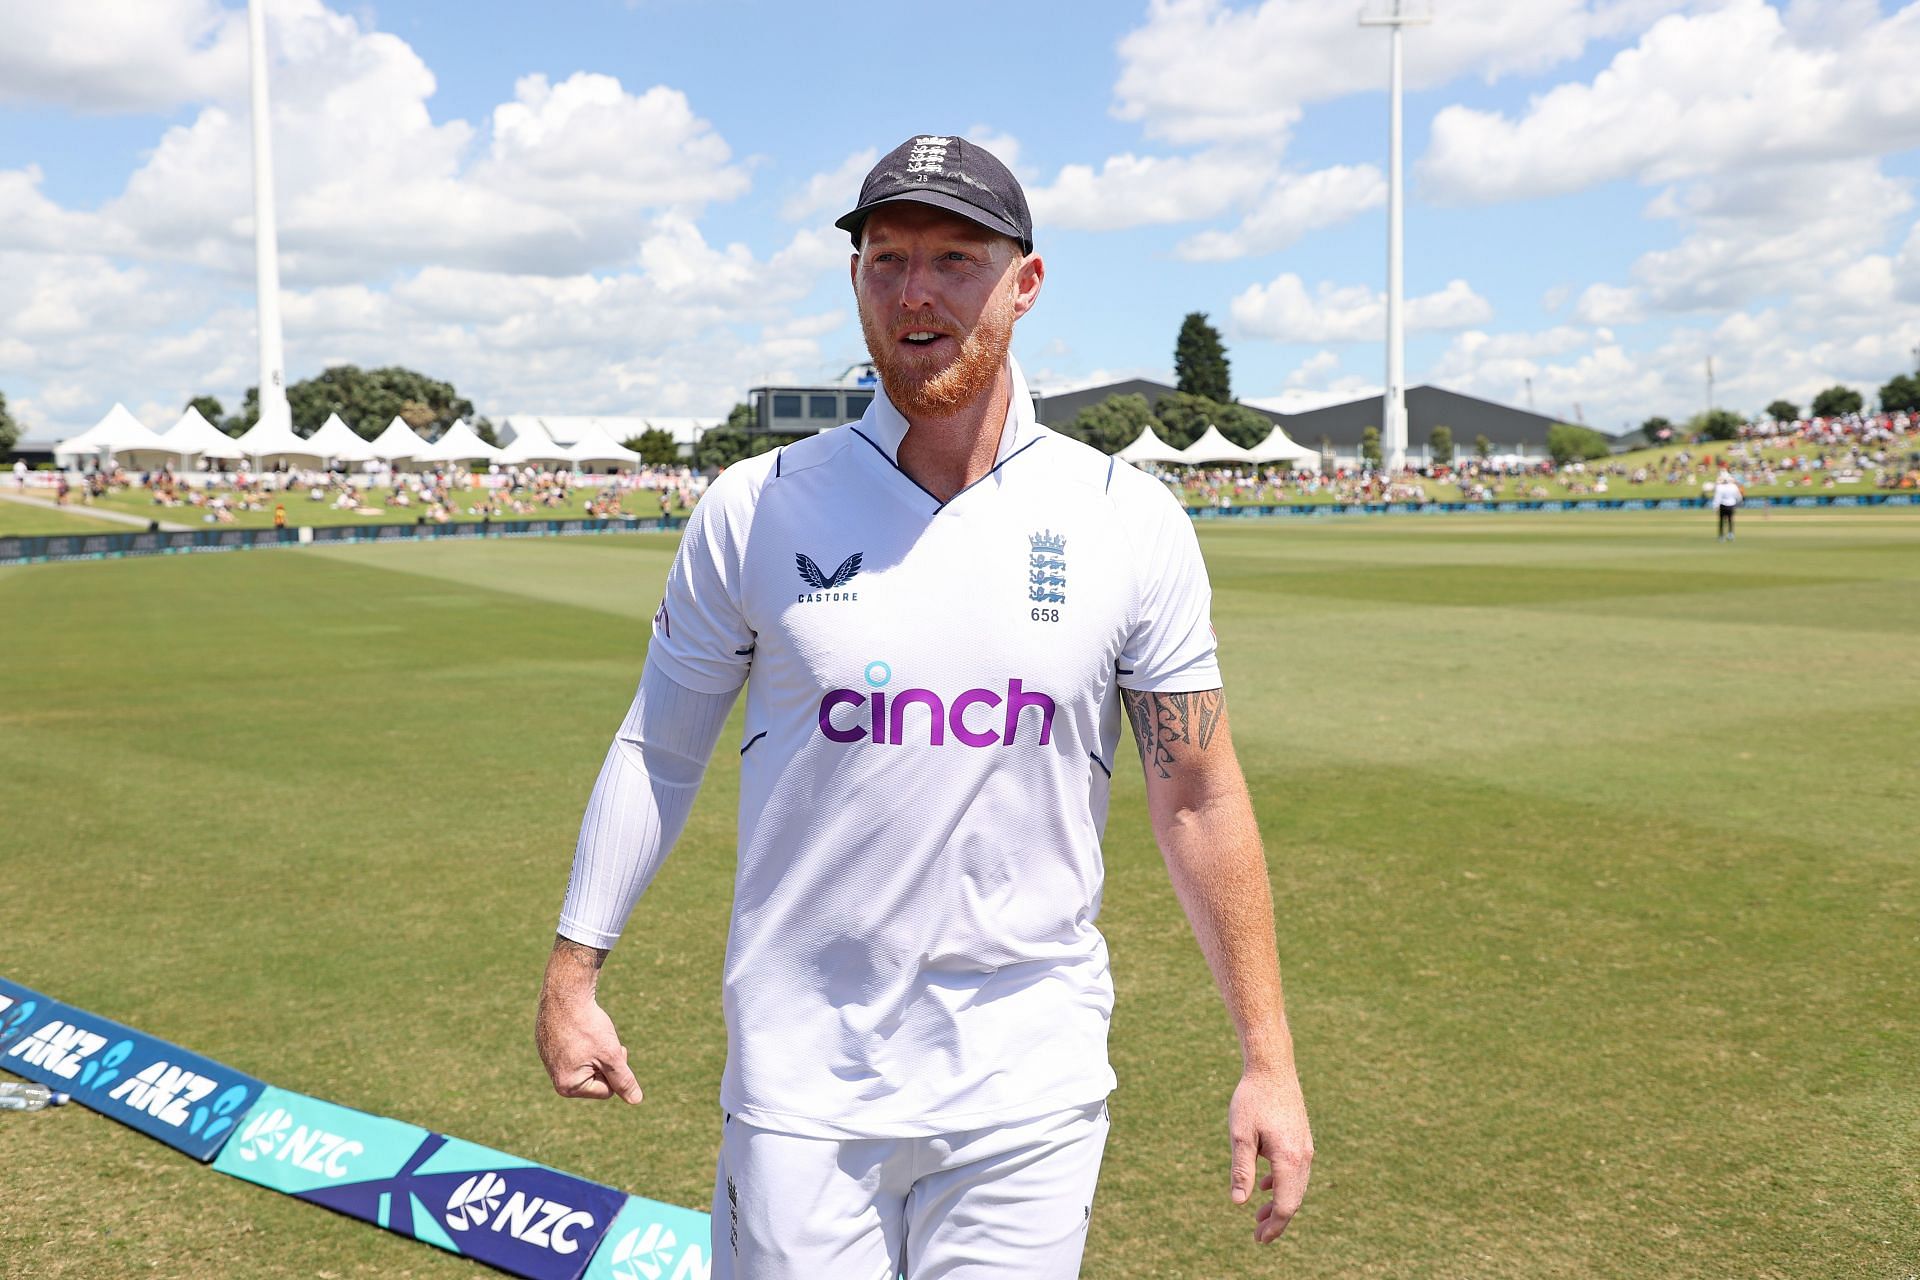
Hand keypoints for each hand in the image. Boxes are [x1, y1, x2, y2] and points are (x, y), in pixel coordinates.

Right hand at [535, 986, 644, 1103]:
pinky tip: (577, 1027)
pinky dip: (583, 1040)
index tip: (610, 1049)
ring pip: (589, 1062)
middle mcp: (556, 1078)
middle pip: (597, 1078)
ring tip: (588, 1032)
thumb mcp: (611, 1055)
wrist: (565, 993)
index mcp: (568, 1086)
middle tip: (600, 1039)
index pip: (607, 1090)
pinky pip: (576, 1050)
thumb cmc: (588, 1026)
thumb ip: (623, 1080)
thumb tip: (635, 1100)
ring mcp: (551, 1061)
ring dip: (597, 1050)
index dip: (616, 1069)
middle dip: (606, 1060)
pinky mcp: (550, 1046)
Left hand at [1228, 1068, 1312, 1243]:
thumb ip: (1241, 1170)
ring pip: (1296, 1186)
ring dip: (1279, 1203)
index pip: (1285, 1205)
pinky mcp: (1302, 1138)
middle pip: (1293, 1199)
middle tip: (1258, 1236)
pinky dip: (1282, 1184)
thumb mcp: (1240, 1135)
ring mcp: (1305, 1147)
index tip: (1259, 1240)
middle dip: (1276, 1220)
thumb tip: (1239, 1203)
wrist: (1272, 1066)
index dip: (1273, 1226)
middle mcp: (1303, 1156)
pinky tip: (1265, 1186)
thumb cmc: (1252, 1099)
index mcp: (1289, 1159)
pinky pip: (1296, 1171)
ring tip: (1258, 1216)